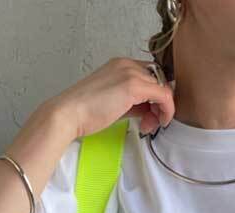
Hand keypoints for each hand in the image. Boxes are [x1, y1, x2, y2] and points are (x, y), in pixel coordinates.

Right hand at [46, 57, 176, 141]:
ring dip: (162, 110)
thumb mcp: (114, 103)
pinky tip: (156, 123)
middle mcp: (127, 64)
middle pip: (159, 81)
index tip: (149, 115)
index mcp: (120, 65)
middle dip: (159, 105)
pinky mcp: (133, 85)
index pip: (151, 77)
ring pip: (163, 88)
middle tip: (150, 123)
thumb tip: (149, 110)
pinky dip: (166, 111)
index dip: (155, 98)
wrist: (69, 114)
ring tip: (148, 125)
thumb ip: (133, 102)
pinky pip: (164, 95)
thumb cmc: (85, 112)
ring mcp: (130, 72)